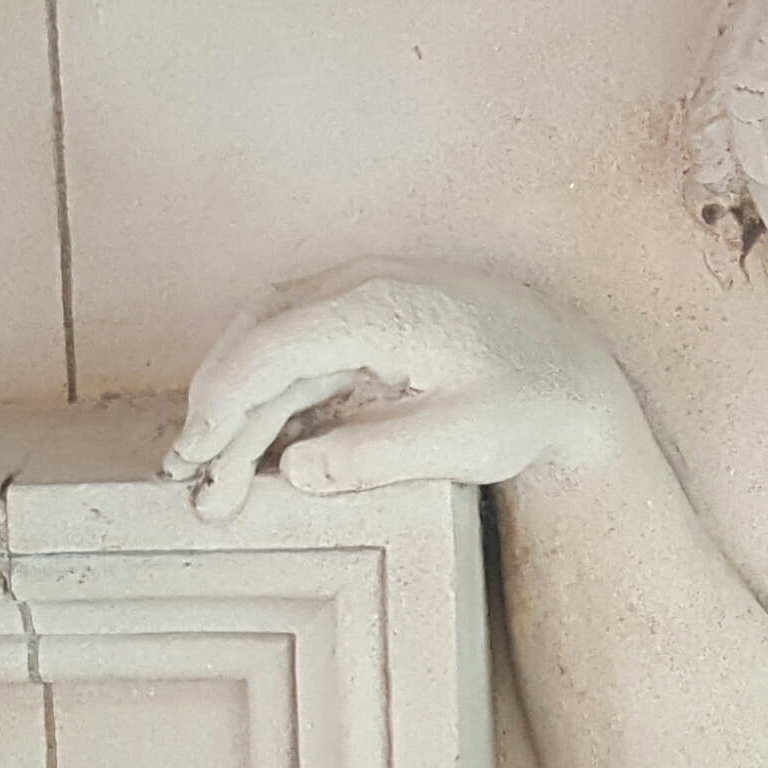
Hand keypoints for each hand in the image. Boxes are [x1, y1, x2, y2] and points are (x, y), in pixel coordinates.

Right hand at [162, 258, 634, 519]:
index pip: (273, 344)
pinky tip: (258, 451)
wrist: (578, 372)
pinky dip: (274, 398)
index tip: (196, 455)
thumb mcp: (463, 440)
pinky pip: (306, 353)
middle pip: (261, 338)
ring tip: (214, 480)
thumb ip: (376, 456)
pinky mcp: (373, 320)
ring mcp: (367, 297)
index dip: (223, 400)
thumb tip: (295, 470)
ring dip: (242, 407)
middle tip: (189, 478)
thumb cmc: (530, 402)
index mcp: (383, 307)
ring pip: (277, 345)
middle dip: (219, 407)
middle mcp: (365, 288)